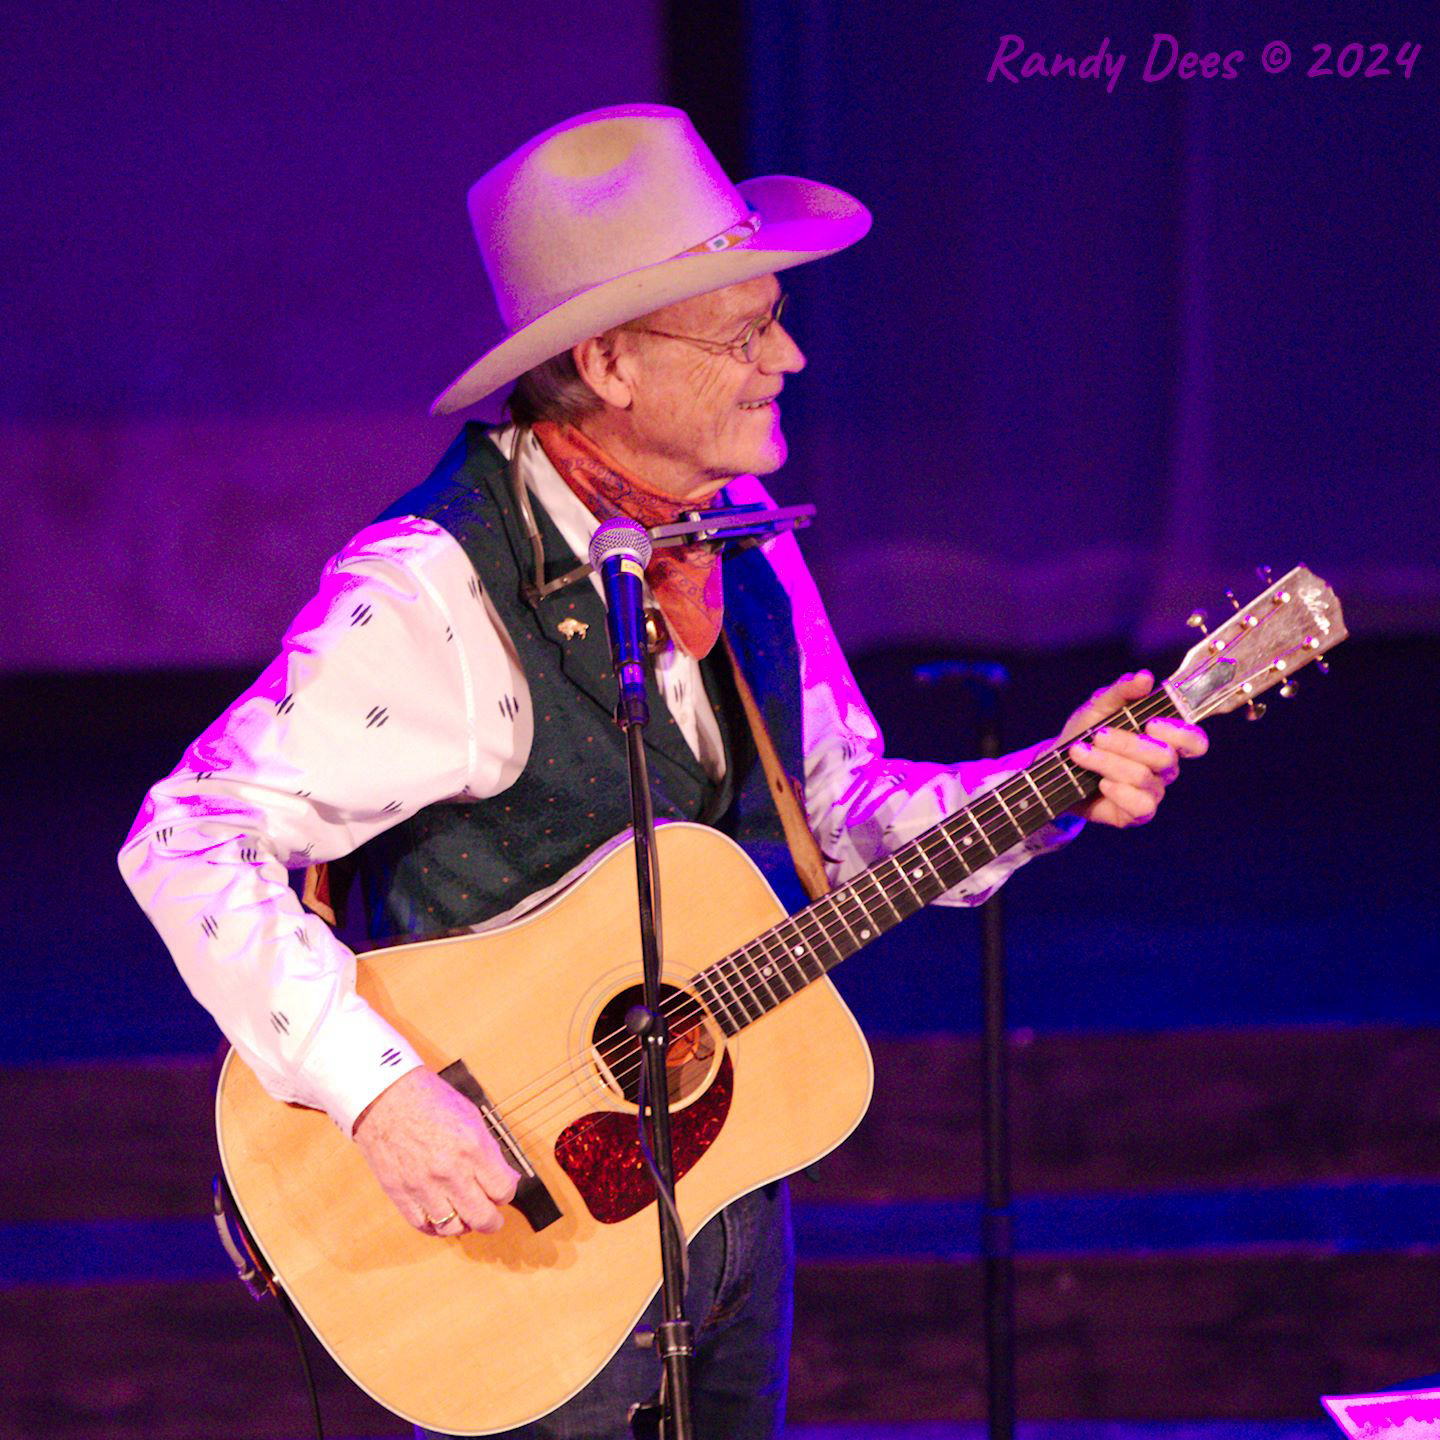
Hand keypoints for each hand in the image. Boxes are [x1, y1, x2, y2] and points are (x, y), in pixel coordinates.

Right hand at [352, 1067, 519, 1236]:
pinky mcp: (399, 1193)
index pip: (503, 1190)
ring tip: (465, 1215)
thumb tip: (505, 1177)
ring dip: (463, 1225)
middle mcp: (449, 1170)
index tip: (501, 1190)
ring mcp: (422, 1185)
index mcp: (472, 1147)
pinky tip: (441, 1215)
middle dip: (492, 1221)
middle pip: (482, 1218)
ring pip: (453, 1228)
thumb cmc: (428, 1099)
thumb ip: (488, 1151)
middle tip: (491, 1218)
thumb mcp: (470, 1116)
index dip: (505, 1193)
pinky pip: (423, 1225)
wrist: (384, 1096)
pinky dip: (436, 1226)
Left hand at [1058, 671, 1207, 827]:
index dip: (1180, 734)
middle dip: (1127, 744)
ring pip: (1143, 777)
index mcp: (1163, 739)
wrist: (1056, 767)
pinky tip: (1100, 783)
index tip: (1150, 722)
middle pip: (1164, 757)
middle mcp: (1164, 767)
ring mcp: (1152, 791)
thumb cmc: (1085, 733)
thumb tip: (1145, 677)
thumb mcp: (1098, 706)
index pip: (1195, 741)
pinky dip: (1117, 791)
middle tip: (1098, 735)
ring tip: (1080, 753)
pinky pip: (1140, 805)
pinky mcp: (1137, 813)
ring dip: (1107, 762)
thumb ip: (1122, 691)